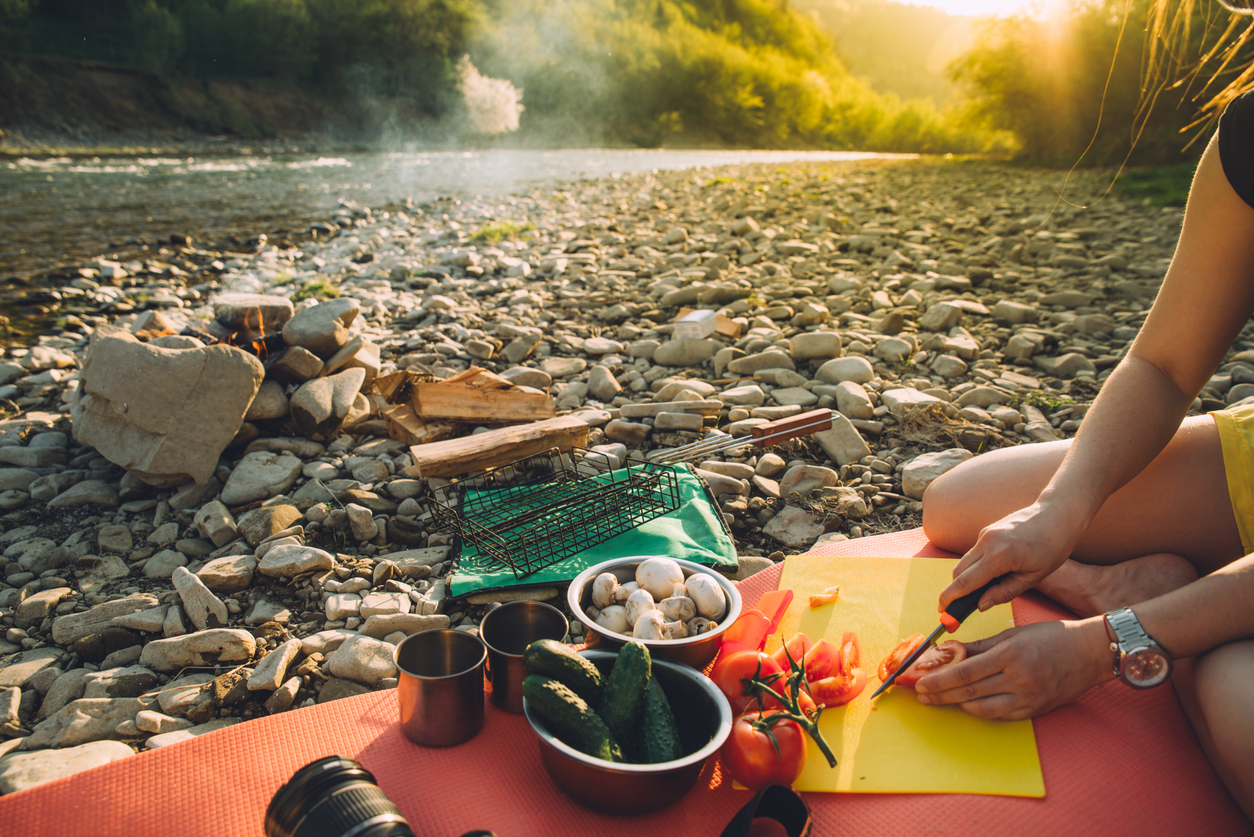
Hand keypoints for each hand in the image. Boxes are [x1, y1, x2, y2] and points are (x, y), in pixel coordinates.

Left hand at [913, 618, 1113, 719]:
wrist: (1088, 653)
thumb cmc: (1050, 637)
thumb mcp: (1011, 635)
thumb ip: (979, 646)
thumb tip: (949, 652)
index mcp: (1009, 656)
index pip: (963, 672)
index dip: (938, 679)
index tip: (920, 682)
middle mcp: (1017, 679)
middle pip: (968, 692)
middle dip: (940, 695)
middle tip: (921, 695)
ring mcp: (1027, 698)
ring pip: (982, 708)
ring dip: (956, 705)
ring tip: (938, 700)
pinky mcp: (1034, 710)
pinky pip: (1000, 715)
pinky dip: (980, 711)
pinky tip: (966, 705)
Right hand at [938, 502, 1085, 612]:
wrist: (1057, 514)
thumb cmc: (1052, 547)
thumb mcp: (1033, 577)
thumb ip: (1004, 592)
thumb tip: (980, 605)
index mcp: (999, 557)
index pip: (965, 581)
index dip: (951, 598)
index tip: (942, 611)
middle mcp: (986, 542)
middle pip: (958, 572)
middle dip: (954, 591)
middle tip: (957, 609)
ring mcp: (985, 534)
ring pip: (965, 562)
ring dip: (965, 579)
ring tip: (978, 594)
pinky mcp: (987, 531)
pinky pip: (974, 553)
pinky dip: (975, 567)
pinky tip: (991, 575)